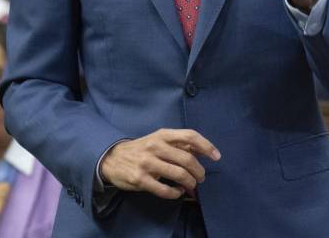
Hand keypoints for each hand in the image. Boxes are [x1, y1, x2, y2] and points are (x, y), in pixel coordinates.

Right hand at [100, 129, 219, 198]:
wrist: (112, 158)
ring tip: (191, 185)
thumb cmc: (141, 149)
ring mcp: (147, 163)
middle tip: (201, 177)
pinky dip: (176, 193)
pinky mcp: (140, 179)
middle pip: (187, 159)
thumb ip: (178, 144)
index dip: (206, 146)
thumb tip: (202, 150)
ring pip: (179, 175)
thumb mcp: (158, 140)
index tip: (216, 156)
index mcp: (162, 135)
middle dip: (199, 171)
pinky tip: (178, 192)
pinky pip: (165, 190)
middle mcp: (155, 147)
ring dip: (190, 182)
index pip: (190, 136)